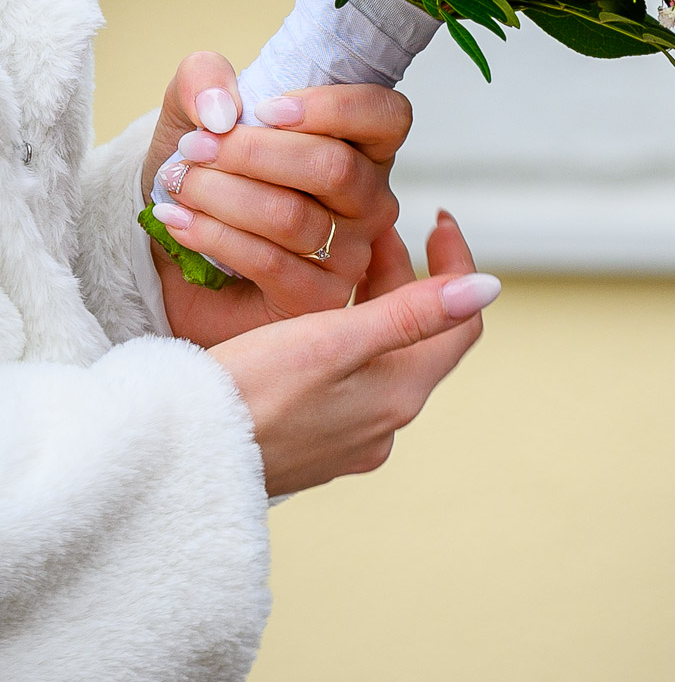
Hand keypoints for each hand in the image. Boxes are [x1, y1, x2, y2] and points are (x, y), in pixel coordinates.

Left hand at [142, 52, 411, 346]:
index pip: (387, 116)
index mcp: (363, 144)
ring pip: (292, 216)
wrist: (171, 242)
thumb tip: (222, 108)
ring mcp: (352, 253)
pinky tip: (179, 222)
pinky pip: (270, 262)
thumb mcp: (194, 109)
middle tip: (195, 147)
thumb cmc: (207, 170)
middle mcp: (370, 199)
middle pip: (333, 167)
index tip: (265, 109)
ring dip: (221, 194)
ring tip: (179, 184)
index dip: (334, 108)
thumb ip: (203, 80)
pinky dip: (215, 235)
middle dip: (252, 153)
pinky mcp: (320, 299)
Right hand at [209, 211, 500, 495]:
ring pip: (376, 353)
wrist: (179, 462)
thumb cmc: (252, 394)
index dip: (456, 265)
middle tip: (365, 225)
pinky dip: (338, 335)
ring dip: (366, 301)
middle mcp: (382, 421)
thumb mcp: (335, 340)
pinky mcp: (309, 442)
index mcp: (399, 394)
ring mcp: (345, 436)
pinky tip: (300, 315)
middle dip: (399, 273)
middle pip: (415, 333)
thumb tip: (488, 289)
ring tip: (331, 257)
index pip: (461, 325)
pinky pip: (343, 377)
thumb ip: (412, 314)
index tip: (436, 219)